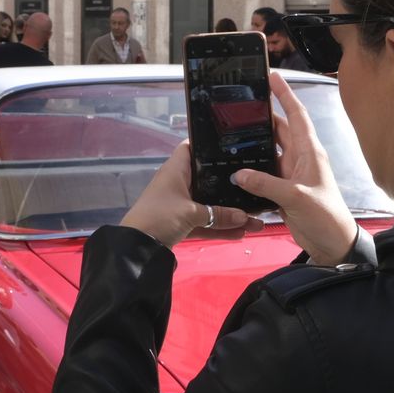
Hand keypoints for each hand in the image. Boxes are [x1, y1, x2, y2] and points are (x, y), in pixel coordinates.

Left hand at [120, 143, 262, 248]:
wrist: (137, 247)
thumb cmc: (161, 216)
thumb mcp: (191, 213)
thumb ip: (219, 214)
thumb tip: (245, 217)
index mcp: (176, 170)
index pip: (191, 148)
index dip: (208, 145)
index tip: (232, 148)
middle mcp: (178, 183)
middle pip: (207, 179)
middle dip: (229, 186)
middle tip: (254, 187)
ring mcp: (179, 204)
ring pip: (208, 205)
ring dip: (229, 213)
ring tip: (256, 220)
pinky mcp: (180, 223)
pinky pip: (204, 222)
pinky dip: (218, 227)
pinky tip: (241, 233)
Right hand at [230, 73, 357, 264]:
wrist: (333, 245)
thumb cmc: (326, 217)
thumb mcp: (297, 197)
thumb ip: (267, 184)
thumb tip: (239, 174)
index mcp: (309, 152)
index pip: (296, 115)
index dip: (284, 94)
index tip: (271, 76)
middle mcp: (300, 159)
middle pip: (279, 129)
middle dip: (262, 115)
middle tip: (240, 102)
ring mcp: (290, 174)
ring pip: (269, 151)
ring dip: (254, 143)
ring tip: (231, 131)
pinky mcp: (282, 191)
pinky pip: (263, 174)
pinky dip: (250, 170)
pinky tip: (234, 167)